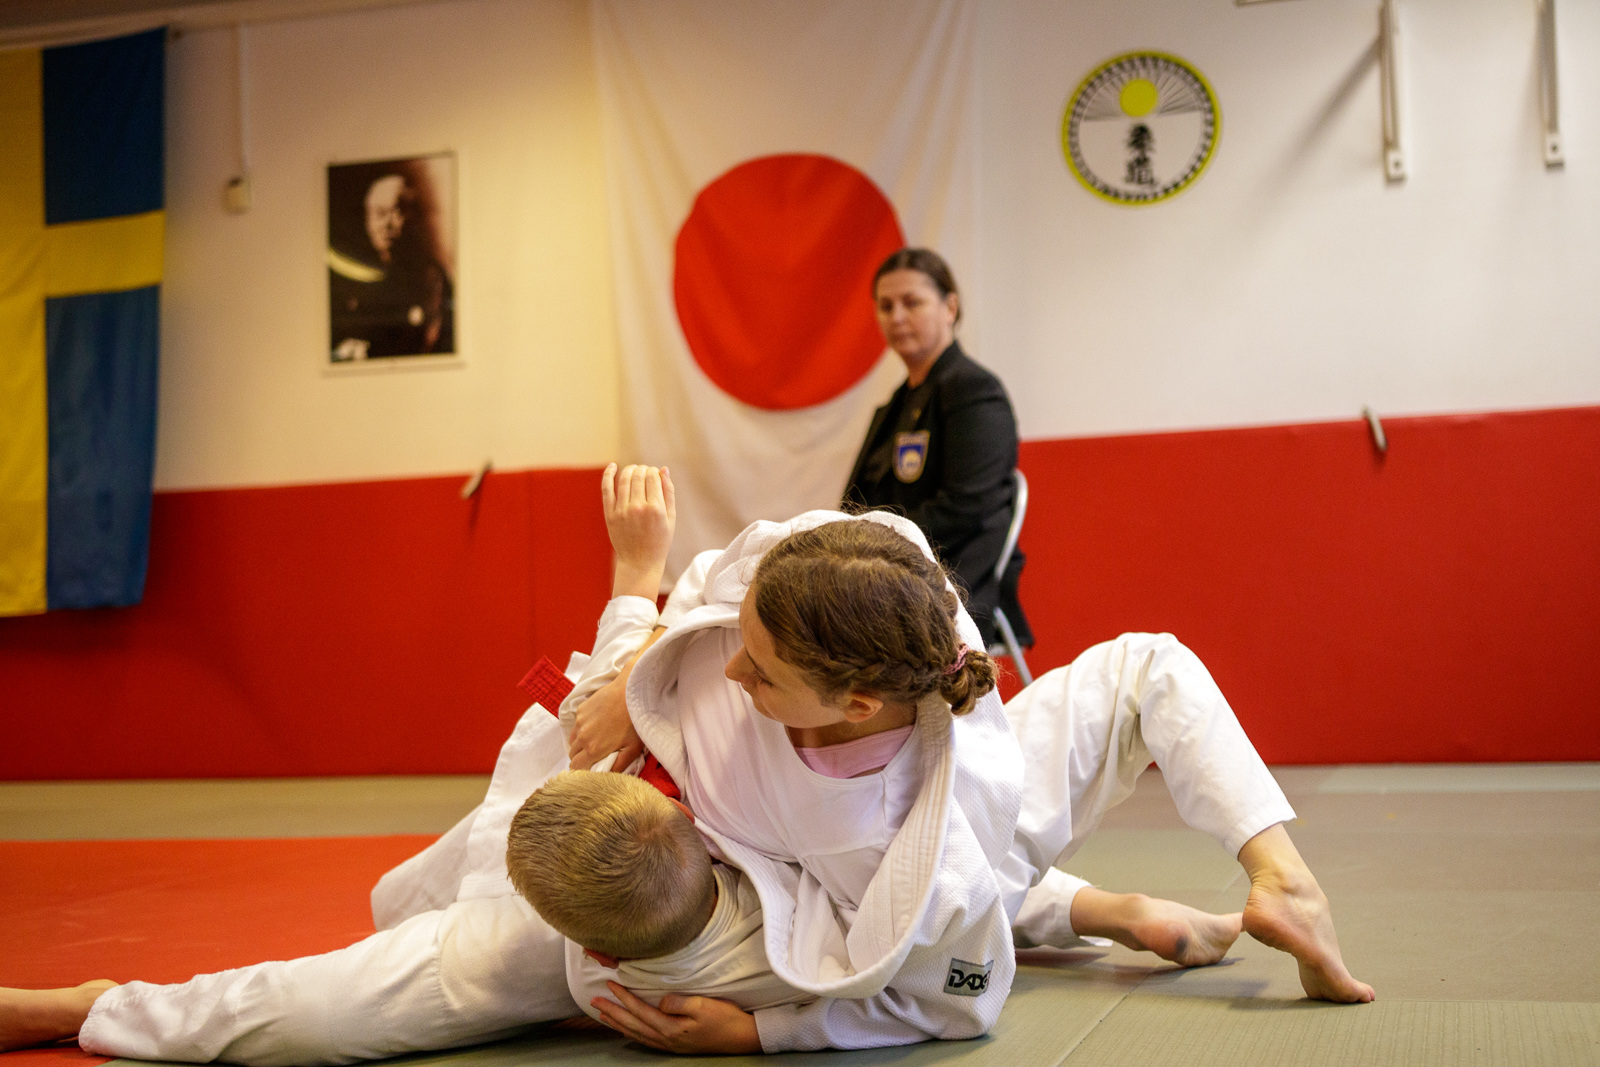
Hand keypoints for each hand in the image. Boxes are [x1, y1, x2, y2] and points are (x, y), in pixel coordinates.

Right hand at [567, 674, 643, 770]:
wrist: (630, 692)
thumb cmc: (635, 722)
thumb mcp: (632, 749)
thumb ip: (618, 766)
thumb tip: (606, 775)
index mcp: (593, 749)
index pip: (575, 767)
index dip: (581, 771)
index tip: (589, 769)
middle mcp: (582, 736)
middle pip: (572, 754)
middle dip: (580, 758)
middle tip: (594, 755)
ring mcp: (579, 721)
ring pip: (573, 739)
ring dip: (580, 743)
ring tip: (595, 739)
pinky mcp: (581, 709)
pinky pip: (577, 724)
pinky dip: (583, 728)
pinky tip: (598, 723)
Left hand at [592, 983, 760, 1054]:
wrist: (742, 1037)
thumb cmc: (725, 1019)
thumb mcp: (703, 1005)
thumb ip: (678, 1002)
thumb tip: (660, 1000)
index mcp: (671, 1028)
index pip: (640, 1010)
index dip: (623, 997)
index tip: (609, 984)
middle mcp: (666, 1039)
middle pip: (632, 1024)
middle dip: (612, 1012)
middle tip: (594, 1001)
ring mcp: (670, 1044)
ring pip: (636, 1034)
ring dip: (618, 1024)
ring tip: (604, 1015)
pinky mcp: (676, 1045)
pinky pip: (646, 1039)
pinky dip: (632, 1033)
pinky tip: (628, 1029)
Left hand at [603, 463, 674, 599]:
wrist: (640, 563)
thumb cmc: (659, 541)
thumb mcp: (671, 518)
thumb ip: (668, 492)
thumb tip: (663, 469)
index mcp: (656, 508)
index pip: (652, 477)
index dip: (654, 471)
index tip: (655, 475)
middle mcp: (638, 508)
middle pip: (638, 476)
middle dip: (643, 469)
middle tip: (645, 472)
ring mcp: (622, 511)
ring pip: (624, 479)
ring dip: (630, 470)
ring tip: (634, 470)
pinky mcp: (610, 515)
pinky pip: (607, 489)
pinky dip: (608, 474)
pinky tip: (612, 466)